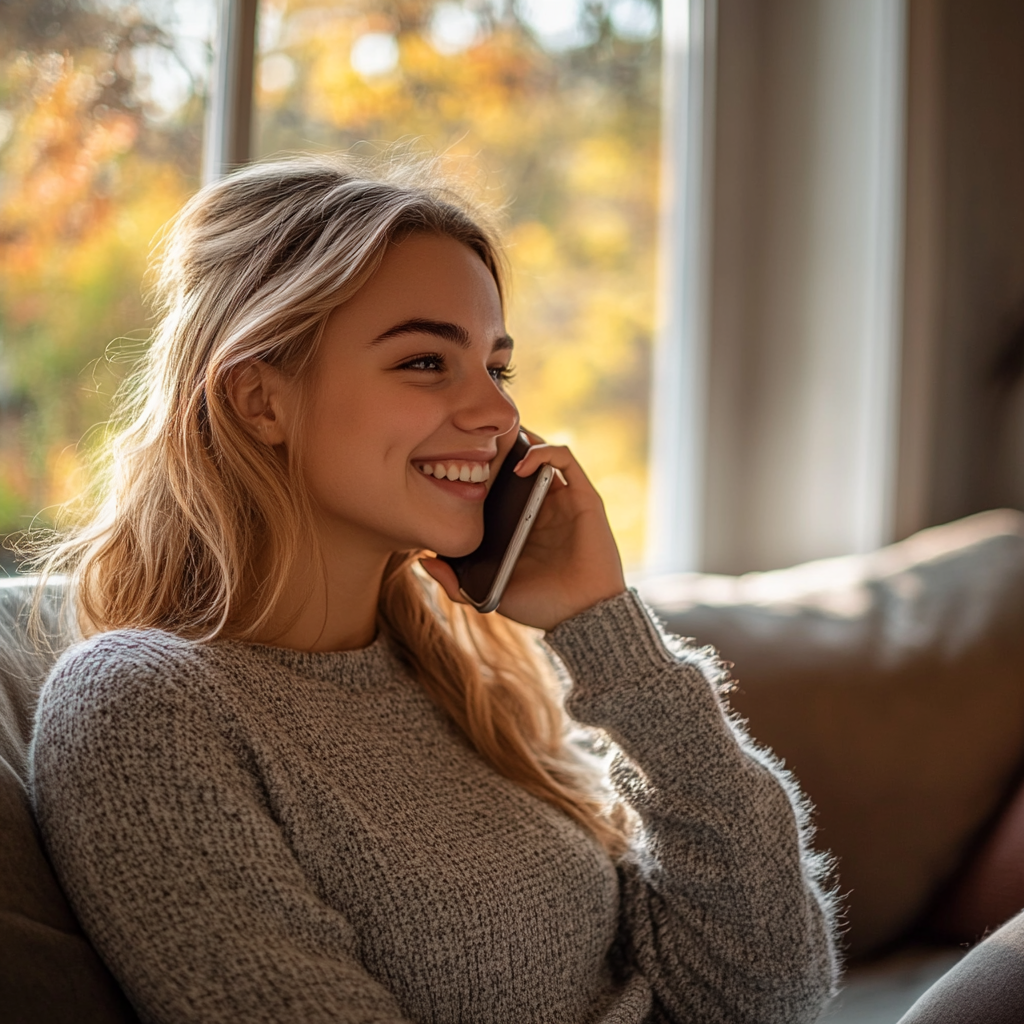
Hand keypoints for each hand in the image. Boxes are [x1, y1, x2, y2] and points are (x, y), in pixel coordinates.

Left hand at [419, 432, 626, 630]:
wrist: (582, 616)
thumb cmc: (540, 605)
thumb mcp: (488, 594)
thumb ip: (456, 584)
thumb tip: (424, 561)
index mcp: (520, 524)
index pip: (499, 484)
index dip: (481, 467)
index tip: (456, 460)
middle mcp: (542, 506)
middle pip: (518, 461)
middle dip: (498, 445)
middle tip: (474, 441)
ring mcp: (563, 499)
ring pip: (540, 452)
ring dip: (519, 441)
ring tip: (496, 445)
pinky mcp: (583, 496)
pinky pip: (564, 458)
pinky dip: (543, 451)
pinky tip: (521, 464)